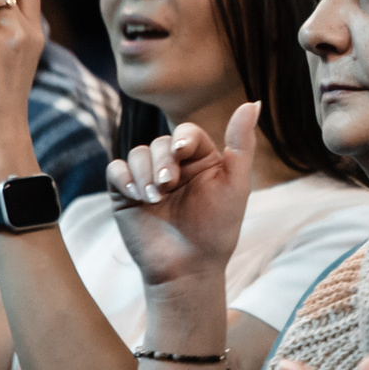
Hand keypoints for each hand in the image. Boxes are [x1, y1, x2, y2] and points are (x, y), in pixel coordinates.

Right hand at [110, 103, 256, 289]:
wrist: (188, 267)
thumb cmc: (217, 228)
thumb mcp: (235, 184)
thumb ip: (241, 143)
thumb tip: (253, 102)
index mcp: (200, 160)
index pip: (185, 133)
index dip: (181, 141)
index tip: (181, 155)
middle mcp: (174, 166)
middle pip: (159, 143)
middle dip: (162, 162)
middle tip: (168, 186)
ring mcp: (148, 179)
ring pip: (137, 153)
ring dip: (143, 172)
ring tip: (154, 197)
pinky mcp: (125, 194)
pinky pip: (115, 170)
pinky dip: (123, 177)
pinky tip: (135, 194)